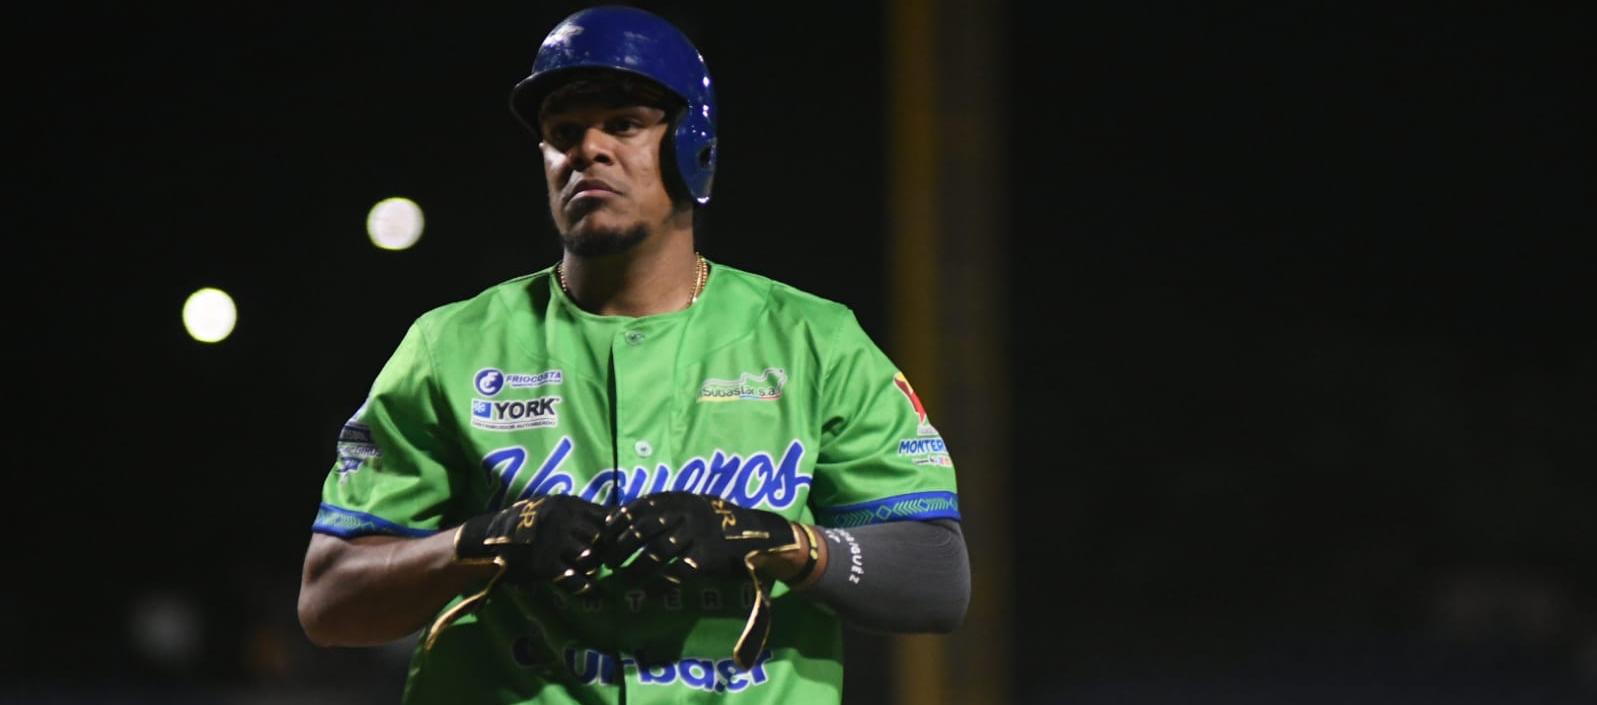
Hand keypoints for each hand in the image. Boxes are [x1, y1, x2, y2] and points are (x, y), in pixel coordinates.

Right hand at [454, 495, 606, 594]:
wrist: (488, 538)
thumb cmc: (526, 523)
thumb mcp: (552, 507)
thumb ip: (579, 511)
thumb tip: (616, 516)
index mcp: (568, 504)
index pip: (606, 516)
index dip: (612, 531)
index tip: (611, 541)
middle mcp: (563, 519)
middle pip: (600, 537)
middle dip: (604, 550)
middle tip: (602, 559)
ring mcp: (553, 541)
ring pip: (589, 557)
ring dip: (592, 566)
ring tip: (589, 570)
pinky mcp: (544, 564)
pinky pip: (572, 578)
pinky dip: (582, 585)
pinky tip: (588, 588)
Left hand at [600, 492, 798, 583]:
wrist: (759, 534)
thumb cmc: (719, 523)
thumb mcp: (694, 506)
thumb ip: (667, 509)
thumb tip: (626, 517)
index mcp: (680, 498)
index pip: (640, 505)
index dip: (619, 521)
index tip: (604, 535)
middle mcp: (686, 512)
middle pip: (644, 529)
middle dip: (622, 546)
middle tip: (609, 561)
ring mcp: (698, 533)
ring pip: (657, 552)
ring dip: (637, 567)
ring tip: (624, 578)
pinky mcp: (708, 555)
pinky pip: (678, 571)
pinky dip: (661, 584)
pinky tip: (650, 593)